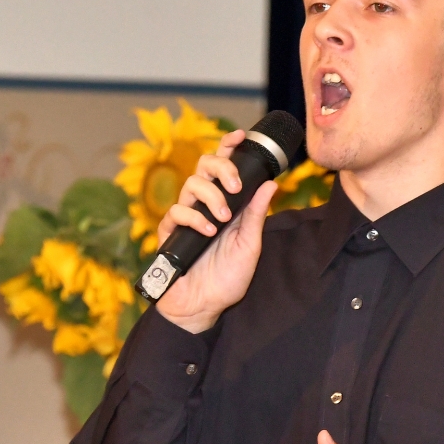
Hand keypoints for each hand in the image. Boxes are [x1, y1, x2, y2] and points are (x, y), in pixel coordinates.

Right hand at [154, 129, 277, 333]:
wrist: (203, 307)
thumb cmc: (227, 279)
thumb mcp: (250, 245)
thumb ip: (257, 214)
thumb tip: (272, 183)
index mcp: (228, 205)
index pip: (225, 167)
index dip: (229, 147)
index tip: (240, 135)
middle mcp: (207, 206)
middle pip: (204, 166)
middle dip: (221, 167)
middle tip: (234, 186)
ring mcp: (188, 217)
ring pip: (192, 185)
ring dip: (211, 197)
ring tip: (222, 220)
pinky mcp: (171, 232)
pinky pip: (177, 212)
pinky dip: (194, 218)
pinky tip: (207, 233)